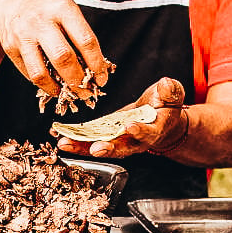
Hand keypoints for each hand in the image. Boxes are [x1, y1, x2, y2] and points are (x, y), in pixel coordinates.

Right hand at [0, 0, 111, 98]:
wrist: (10, 4)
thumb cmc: (47, 9)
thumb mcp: (66, 10)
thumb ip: (79, 35)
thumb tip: (94, 70)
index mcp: (62, 8)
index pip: (85, 41)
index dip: (96, 64)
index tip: (101, 78)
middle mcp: (41, 21)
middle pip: (63, 58)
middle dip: (78, 80)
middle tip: (86, 91)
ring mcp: (23, 36)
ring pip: (41, 72)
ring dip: (58, 88)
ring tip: (67, 93)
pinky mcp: (11, 48)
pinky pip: (30, 74)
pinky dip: (44, 84)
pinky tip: (53, 86)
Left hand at [55, 77, 188, 158]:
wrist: (157, 119)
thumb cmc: (165, 105)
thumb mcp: (172, 95)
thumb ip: (170, 91)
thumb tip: (166, 84)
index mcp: (154, 130)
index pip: (148, 133)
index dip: (140, 131)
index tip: (130, 127)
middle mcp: (135, 142)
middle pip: (121, 148)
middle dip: (107, 148)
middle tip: (96, 149)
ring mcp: (118, 142)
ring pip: (100, 148)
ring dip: (82, 148)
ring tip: (65, 144)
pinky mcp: (104, 139)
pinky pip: (89, 143)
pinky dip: (74, 142)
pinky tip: (60, 138)